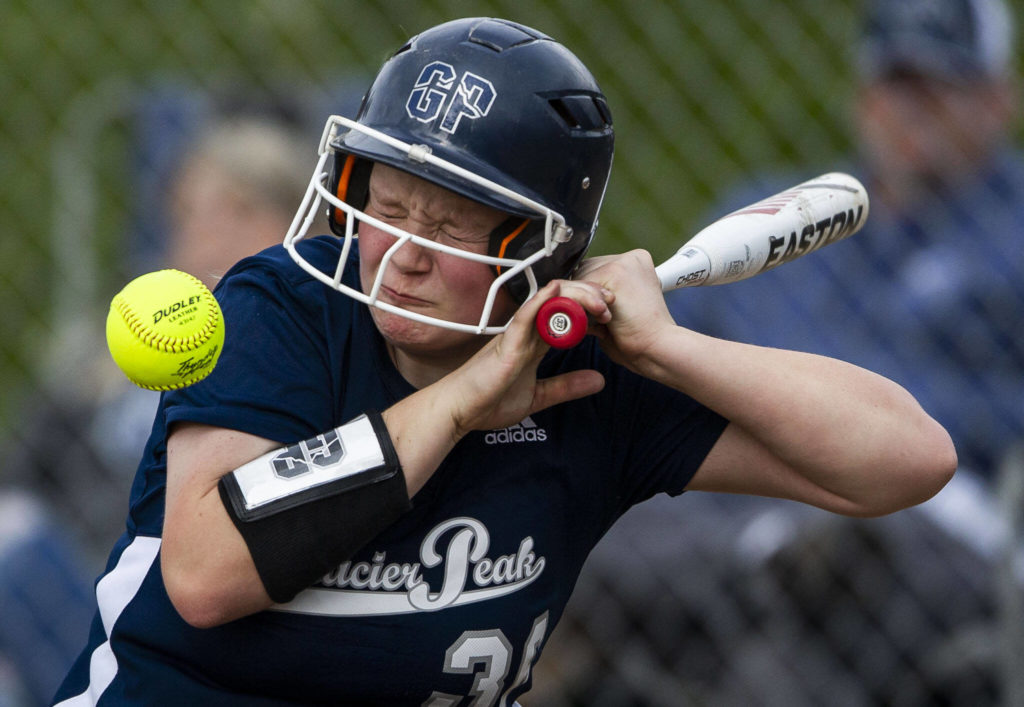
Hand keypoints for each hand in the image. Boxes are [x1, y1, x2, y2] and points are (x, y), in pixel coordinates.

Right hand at [443, 281, 605, 436]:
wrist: (459, 411)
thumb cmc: (489, 401)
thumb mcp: (539, 396)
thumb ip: (567, 386)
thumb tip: (599, 380)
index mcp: (535, 344)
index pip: (568, 319)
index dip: (591, 312)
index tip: (613, 314)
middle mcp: (527, 333)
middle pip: (562, 305)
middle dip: (589, 299)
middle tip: (614, 301)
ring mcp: (516, 335)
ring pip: (548, 305)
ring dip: (575, 298)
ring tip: (599, 298)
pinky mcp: (505, 343)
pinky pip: (524, 316)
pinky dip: (540, 301)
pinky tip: (556, 289)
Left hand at [564, 250, 677, 370]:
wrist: (657, 347)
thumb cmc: (640, 336)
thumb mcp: (621, 308)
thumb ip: (601, 297)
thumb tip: (572, 296)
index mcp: (637, 262)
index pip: (596, 269)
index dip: (591, 292)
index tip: (597, 310)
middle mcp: (631, 258)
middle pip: (585, 269)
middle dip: (585, 294)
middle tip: (597, 317)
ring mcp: (622, 263)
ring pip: (580, 278)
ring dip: (581, 301)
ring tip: (600, 320)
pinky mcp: (614, 273)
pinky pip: (579, 288)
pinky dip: (579, 307)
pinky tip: (596, 320)